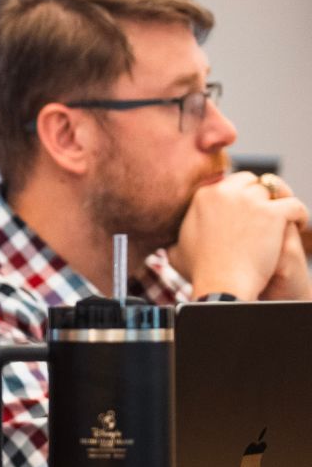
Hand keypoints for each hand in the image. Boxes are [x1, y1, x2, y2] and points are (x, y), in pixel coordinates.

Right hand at [169, 173, 308, 299]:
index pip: (230, 182)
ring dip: (280, 204)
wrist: (221, 284)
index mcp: (203, 196)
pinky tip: (299, 226)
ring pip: (274, 191)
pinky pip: (295, 205)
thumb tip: (168, 242)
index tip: (247, 209)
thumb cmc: (201, 272)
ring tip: (286, 220)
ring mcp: (249, 201)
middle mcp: (225, 192)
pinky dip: (300, 215)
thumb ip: (176, 238)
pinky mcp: (271, 214)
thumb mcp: (177, 249)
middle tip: (267, 213)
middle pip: (252, 182)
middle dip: (261, 195)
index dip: (241, 195)